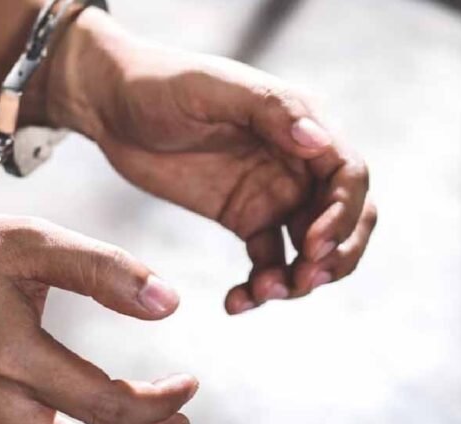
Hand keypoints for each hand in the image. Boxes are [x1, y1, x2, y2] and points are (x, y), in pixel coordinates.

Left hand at [48, 9, 376, 314]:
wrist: (112, 108)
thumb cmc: (160, 85)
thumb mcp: (210, 88)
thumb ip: (268, 110)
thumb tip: (319, 140)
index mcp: (298, 124)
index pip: (347, 175)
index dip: (343, 215)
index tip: (313, 245)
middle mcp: (295, 162)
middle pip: (345, 217)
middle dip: (335, 255)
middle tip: (304, 281)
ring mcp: (271, 194)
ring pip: (310, 248)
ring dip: (300, 278)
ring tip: (263, 293)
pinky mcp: (243, 218)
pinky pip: (267, 261)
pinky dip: (260, 287)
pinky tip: (235, 302)